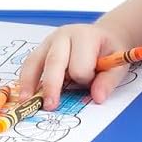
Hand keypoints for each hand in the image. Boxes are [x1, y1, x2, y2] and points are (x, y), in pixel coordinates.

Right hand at [13, 24, 131, 109]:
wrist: (102, 36)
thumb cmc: (109, 50)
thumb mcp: (117, 64)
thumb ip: (108, 81)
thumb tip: (97, 97)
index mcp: (84, 36)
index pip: (79, 66)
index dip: (84, 79)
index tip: (90, 82)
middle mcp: (64, 35)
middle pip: (54, 62)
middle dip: (51, 86)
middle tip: (50, 106)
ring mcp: (49, 41)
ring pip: (35, 61)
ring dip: (29, 82)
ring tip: (26, 100)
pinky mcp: (41, 49)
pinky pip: (30, 64)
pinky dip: (26, 79)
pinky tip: (24, 93)